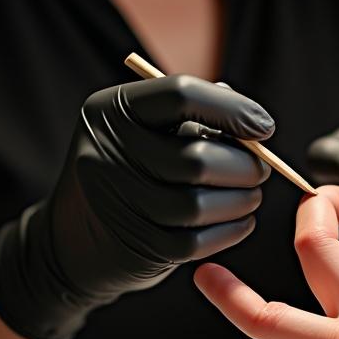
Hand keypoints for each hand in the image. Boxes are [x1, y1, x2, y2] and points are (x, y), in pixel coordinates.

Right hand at [0, 75, 273, 338]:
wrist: (73, 235)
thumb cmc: (129, 167)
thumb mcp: (145, 127)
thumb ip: (194, 114)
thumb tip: (252, 120)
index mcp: (112, 109)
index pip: (181, 95)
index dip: (233, 110)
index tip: (264, 127)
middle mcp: (106, 150)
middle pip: (195, 158)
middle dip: (243, 166)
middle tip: (262, 169)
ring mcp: (115, 200)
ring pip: (197, 204)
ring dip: (239, 201)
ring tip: (251, 195)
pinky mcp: (132, 243)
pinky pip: (194, 241)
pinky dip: (228, 230)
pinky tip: (239, 220)